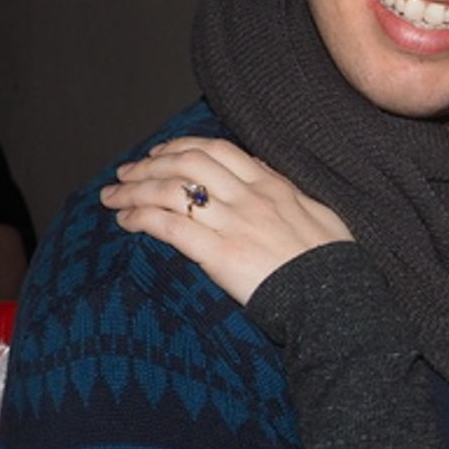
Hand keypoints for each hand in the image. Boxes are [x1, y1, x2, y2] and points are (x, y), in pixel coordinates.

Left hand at [100, 136, 352, 305]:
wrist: (337, 301)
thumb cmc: (333, 265)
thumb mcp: (319, 214)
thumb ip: (287, 190)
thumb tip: (263, 169)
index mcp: (272, 186)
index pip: (217, 151)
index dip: (180, 147)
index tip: (159, 153)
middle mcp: (249, 197)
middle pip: (186, 163)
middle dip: (148, 165)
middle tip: (124, 174)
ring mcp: (234, 224)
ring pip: (171, 190)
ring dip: (134, 190)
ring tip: (112, 197)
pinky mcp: (219, 254)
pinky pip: (170, 227)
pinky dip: (141, 218)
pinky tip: (125, 221)